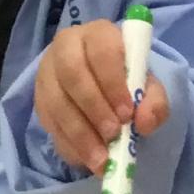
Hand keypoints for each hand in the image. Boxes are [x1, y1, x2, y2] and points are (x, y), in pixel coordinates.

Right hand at [36, 20, 167, 174]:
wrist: (102, 88)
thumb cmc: (127, 83)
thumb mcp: (149, 90)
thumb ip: (154, 103)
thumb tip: (144, 122)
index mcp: (98, 35)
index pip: (101, 50)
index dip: (112, 83)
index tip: (127, 113)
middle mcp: (66, 47)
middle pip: (71, 73)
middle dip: (94, 107)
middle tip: (113, 134)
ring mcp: (48, 73)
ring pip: (57, 101)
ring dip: (80, 133)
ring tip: (102, 157)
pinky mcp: (40, 99)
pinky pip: (50, 123)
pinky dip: (70, 144)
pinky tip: (88, 157)